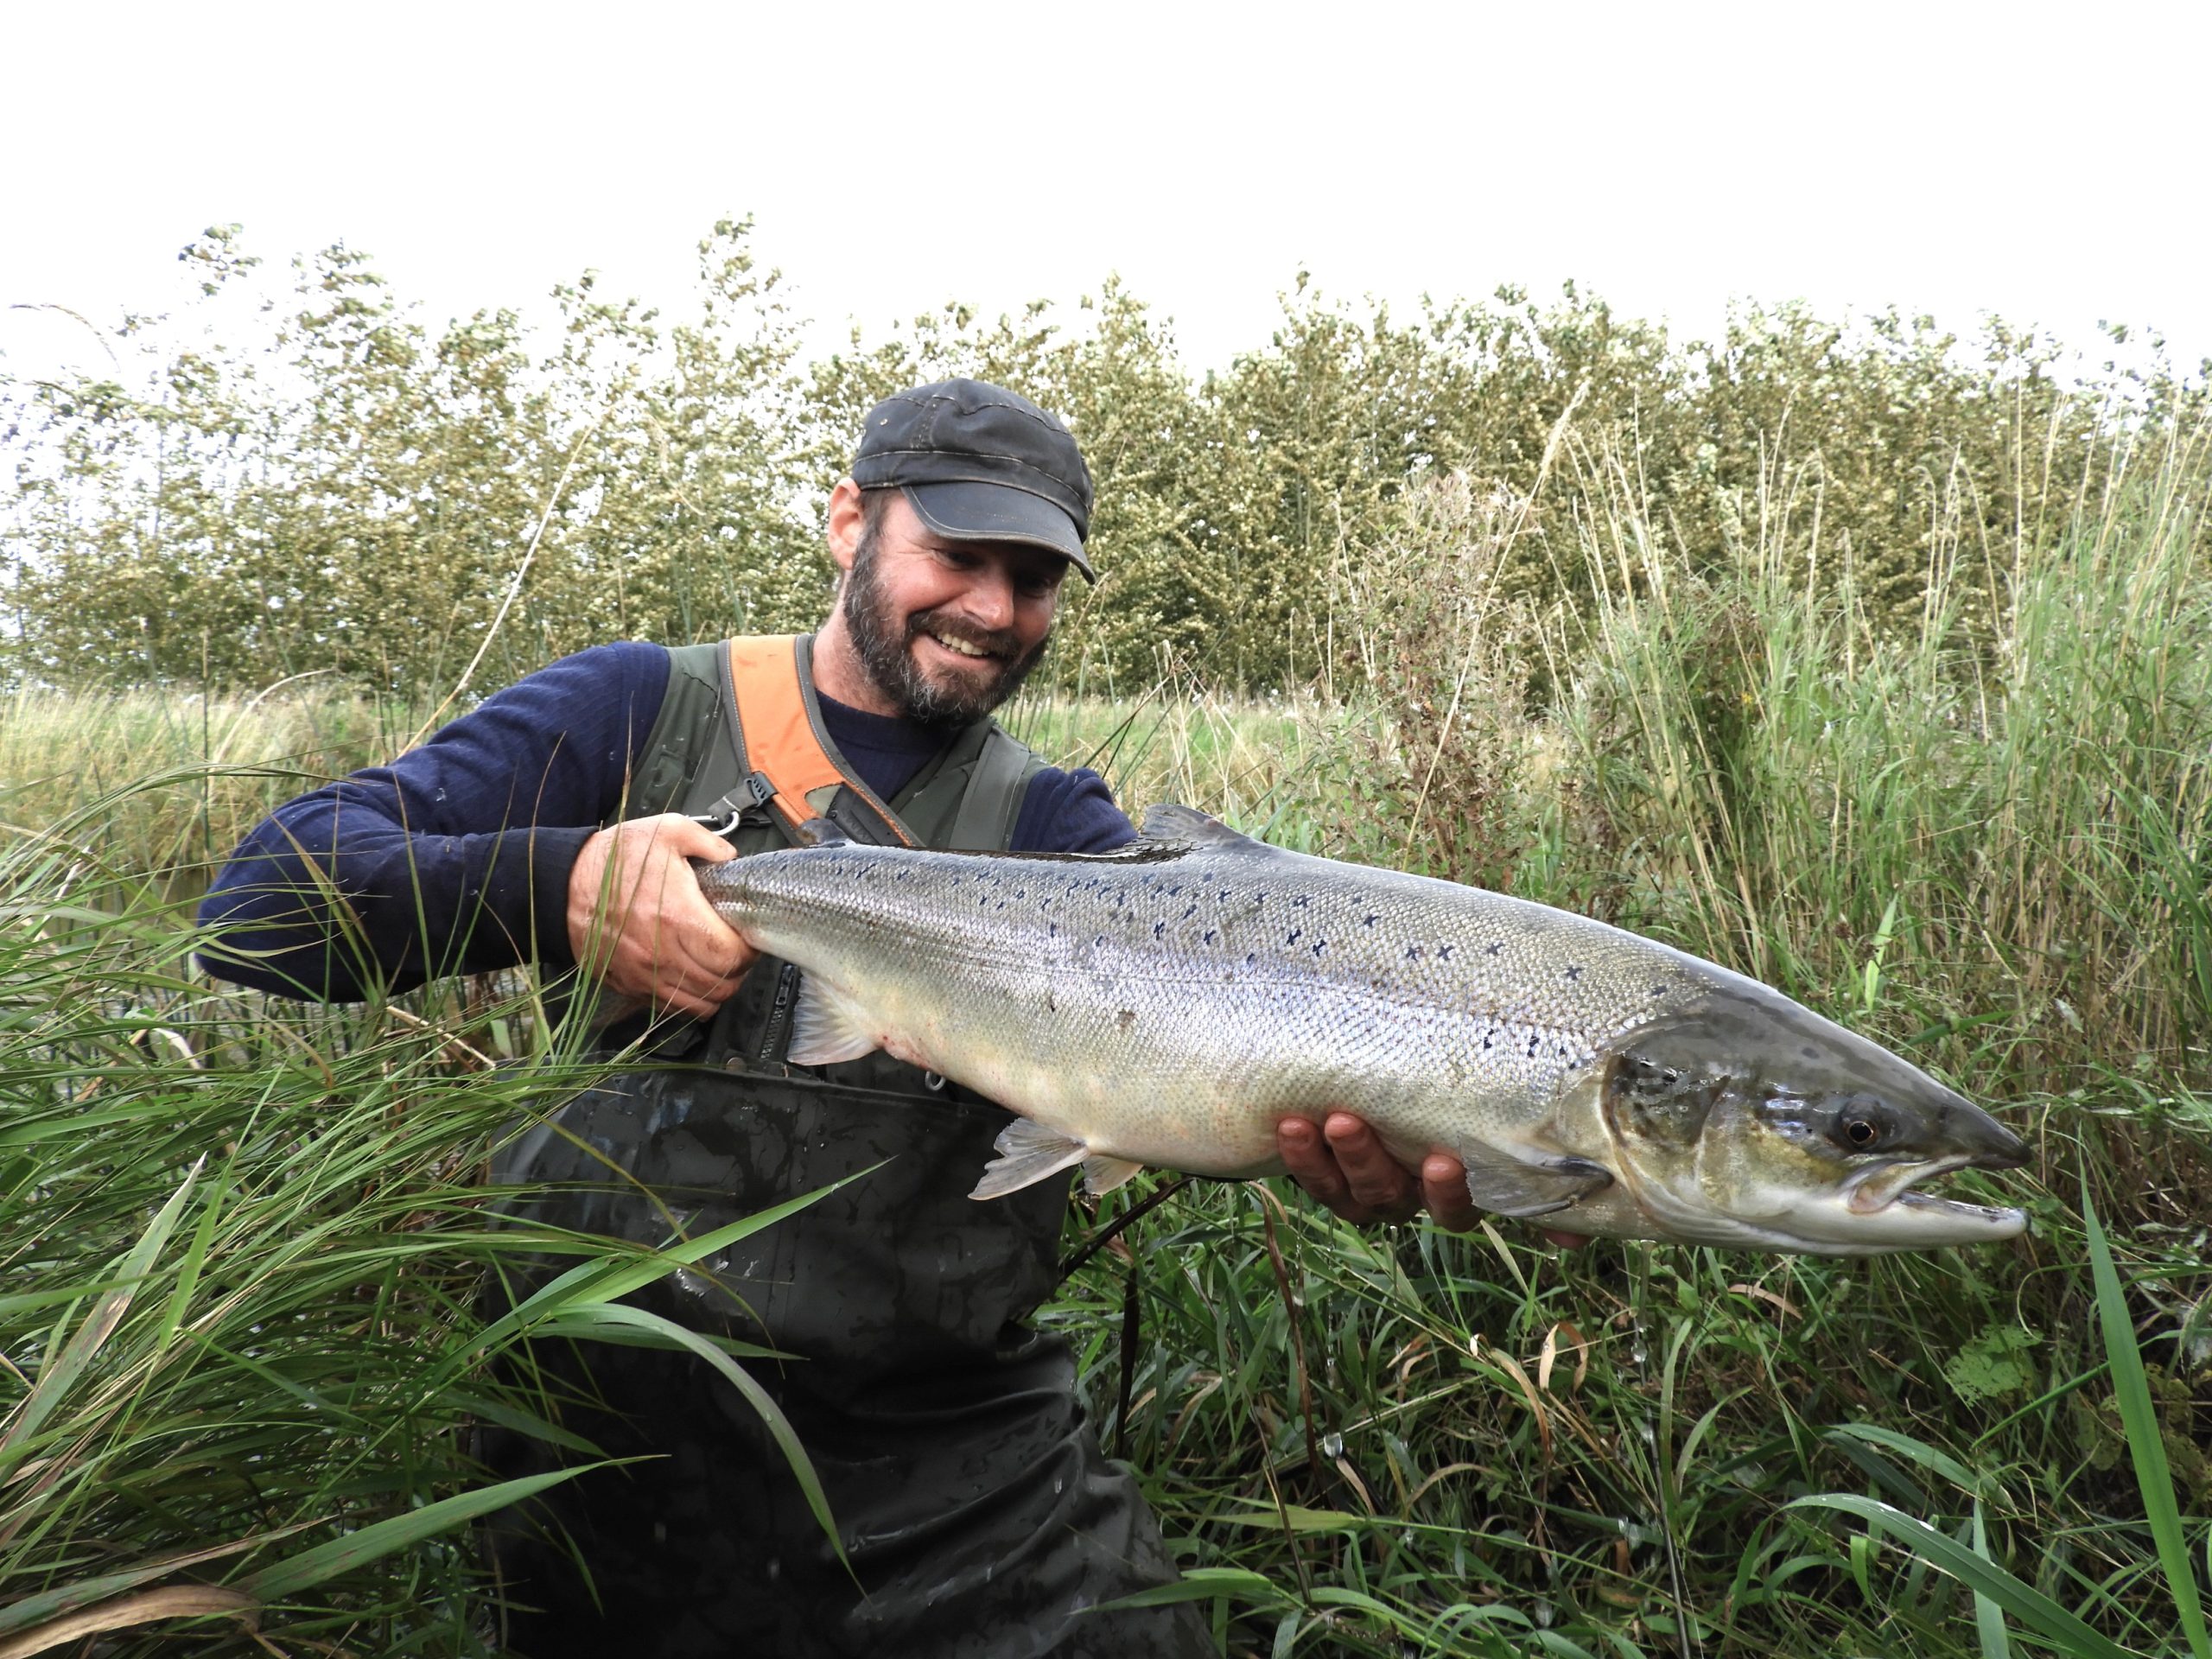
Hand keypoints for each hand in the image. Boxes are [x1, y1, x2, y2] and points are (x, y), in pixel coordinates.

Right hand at [566, 814, 754, 1017]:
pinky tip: (691, 976)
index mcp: (678, 918)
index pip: (732, 956)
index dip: (748, 950)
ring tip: (717, 967)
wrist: (562, 885)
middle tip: (736, 950)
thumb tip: (732, 859)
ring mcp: (644, 976)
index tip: (746, 936)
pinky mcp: (630, 986)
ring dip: (717, 989)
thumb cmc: (613, 860)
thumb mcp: (666, 831)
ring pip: (700, 1006)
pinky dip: (689, 999)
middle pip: (722, 986)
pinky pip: (672, 1008)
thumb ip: (709, 843)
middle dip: (738, 970)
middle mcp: (662, 955)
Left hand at [1277, 1112, 1593, 1246]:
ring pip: (1348, 1191)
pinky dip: (1301, 1155)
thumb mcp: (1503, 1122)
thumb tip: (1572, 1238)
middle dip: (1371, 1164)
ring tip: (1319, 1120)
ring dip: (1330, 1158)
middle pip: (1390, 1198)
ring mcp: (1365, 1185)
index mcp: (1456, 1190)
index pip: (1459, 1210)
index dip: (1450, 1193)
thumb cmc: (1458, 1095)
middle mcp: (1410, 1195)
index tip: (1444, 1158)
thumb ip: (1541, 1171)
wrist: (1391, 1073)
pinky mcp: (1327, 1169)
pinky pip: (1312, 1175)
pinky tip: (1291, 1125)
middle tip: (1351, 1124)